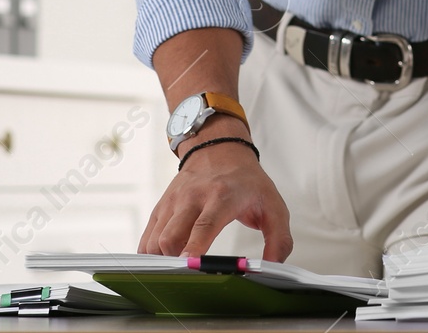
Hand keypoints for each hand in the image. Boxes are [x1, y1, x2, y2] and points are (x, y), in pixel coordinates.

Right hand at [136, 120, 292, 259]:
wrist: (219, 150)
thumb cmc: (246, 182)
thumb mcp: (274, 205)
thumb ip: (279, 239)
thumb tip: (272, 268)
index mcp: (221, 197)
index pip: (203, 226)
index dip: (194, 249)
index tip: (189, 267)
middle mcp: (192, 198)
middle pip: (170, 237)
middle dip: (175, 262)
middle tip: (188, 277)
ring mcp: (173, 202)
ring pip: (154, 240)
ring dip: (163, 261)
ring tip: (180, 270)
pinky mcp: (161, 207)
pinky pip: (147, 238)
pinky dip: (152, 255)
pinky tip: (166, 262)